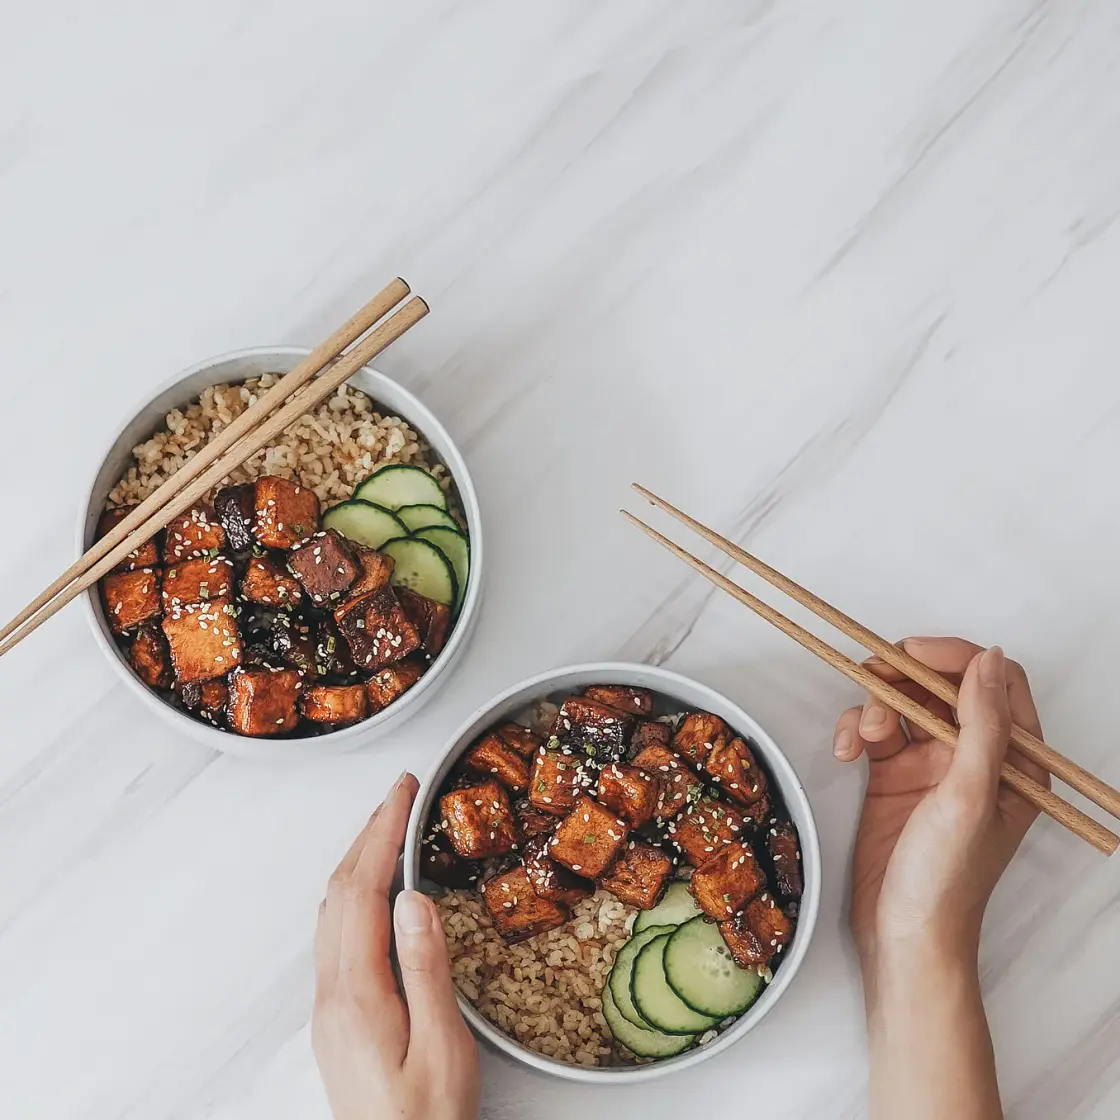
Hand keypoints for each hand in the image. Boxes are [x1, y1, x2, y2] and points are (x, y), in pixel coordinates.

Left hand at [312, 773, 479, 1119]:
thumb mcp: (441, 1046)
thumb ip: (425, 968)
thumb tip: (413, 898)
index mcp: (357, 994)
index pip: (365, 890)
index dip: (382, 832)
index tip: (402, 793)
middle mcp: (333, 995)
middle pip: (340, 892)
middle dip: (368, 833)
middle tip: (398, 794)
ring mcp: (330, 1007)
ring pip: (333, 911)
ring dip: (357, 859)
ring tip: (387, 826)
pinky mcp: (338, 1018)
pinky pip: (336, 934)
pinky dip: (354, 893)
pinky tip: (373, 890)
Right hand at [833, 638, 1048, 967]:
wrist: (902, 935)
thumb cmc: (948, 880)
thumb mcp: (969, 797)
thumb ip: (982, 725)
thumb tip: (989, 659)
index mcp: (1014, 759)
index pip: (994, 681)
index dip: (954, 657)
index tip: (912, 653)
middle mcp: (975, 754)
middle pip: (939, 685)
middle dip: (903, 677)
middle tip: (871, 679)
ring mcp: (932, 764)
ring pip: (901, 703)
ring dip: (873, 707)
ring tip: (862, 739)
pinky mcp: (892, 775)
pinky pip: (873, 730)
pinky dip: (854, 732)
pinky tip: (845, 753)